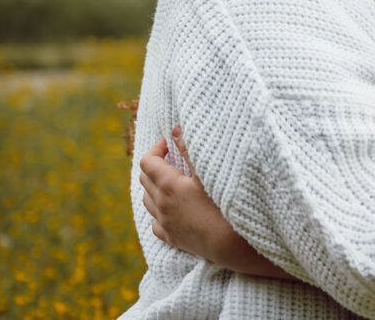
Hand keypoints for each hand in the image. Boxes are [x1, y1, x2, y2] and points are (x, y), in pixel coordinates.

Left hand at [139, 127, 294, 279]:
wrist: (230, 243)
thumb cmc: (222, 202)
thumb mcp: (206, 171)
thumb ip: (188, 149)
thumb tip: (175, 131)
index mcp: (167, 185)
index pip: (148, 162)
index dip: (156, 149)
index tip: (169, 144)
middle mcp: (160, 204)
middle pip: (144, 179)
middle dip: (155, 165)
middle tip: (172, 159)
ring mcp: (164, 223)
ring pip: (146, 201)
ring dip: (154, 187)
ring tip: (171, 180)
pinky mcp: (171, 238)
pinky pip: (155, 222)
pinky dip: (158, 211)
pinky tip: (170, 208)